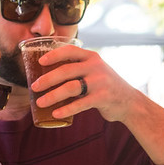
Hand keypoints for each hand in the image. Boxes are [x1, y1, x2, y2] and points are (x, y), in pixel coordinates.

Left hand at [33, 45, 163, 164]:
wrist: (129, 101)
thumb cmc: (104, 85)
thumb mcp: (93, 70)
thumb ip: (76, 68)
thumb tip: (45, 73)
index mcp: (91, 57)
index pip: (69, 51)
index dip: (53, 55)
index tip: (40, 62)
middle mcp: (95, 67)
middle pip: (66, 71)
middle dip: (47, 79)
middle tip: (34, 87)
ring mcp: (100, 82)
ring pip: (70, 87)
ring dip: (52, 96)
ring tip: (40, 102)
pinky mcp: (102, 98)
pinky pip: (80, 104)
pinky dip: (66, 109)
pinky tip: (55, 114)